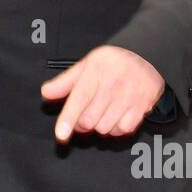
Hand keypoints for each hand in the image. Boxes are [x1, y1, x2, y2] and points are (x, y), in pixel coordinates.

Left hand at [40, 44, 165, 142]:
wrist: (145, 56)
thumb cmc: (111, 63)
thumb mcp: (86, 65)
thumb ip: (65, 82)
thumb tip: (46, 93)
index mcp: (96, 72)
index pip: (80, 99)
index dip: (68, 119)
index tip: (61, 135)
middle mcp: (113, 85)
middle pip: (89, 120)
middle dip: (81, 123)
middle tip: (84, 114)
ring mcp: (129, 97)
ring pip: (104, 128)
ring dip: (99, 125)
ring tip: (102, 111)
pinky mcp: (141, 108)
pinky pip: (122, 130)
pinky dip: (115, 128)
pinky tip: (115, 115)